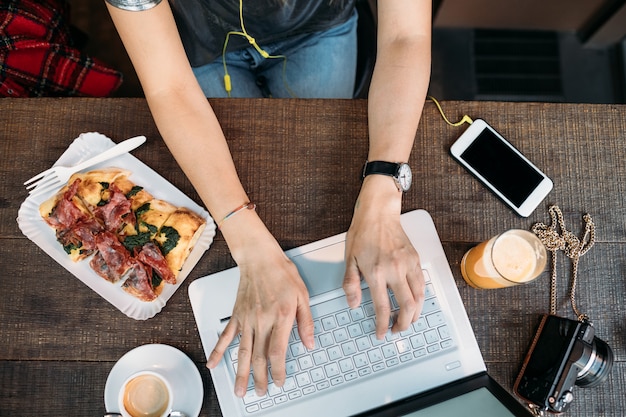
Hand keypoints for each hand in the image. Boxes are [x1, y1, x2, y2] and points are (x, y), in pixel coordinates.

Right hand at [206, 231, 313, 397]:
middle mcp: (261, 320)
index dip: (277, 371)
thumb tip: (309, 342)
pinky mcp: (236, 315)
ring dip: (240, 373)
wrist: (259, 257)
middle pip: (258, 357)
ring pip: (242, 351)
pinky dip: (218, 351)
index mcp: (280, 317)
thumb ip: (306, 321)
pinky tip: (213, 363)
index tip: (279, 381)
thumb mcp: (303, 295)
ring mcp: (246, 319)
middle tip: (260, 393)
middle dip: (259, 378)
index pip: (277, 352)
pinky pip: (226, 336)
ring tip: (239, 390)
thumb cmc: (281, 273)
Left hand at [343, 179, 424, 338]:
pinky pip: (422, 284)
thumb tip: (353, 304)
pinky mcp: (416, 259)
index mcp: (375, 272)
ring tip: (408, 320)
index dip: (382, 324)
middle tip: (397, 330)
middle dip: (403, 324)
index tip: (381, 332)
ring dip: (415, 314)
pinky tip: (415, 302)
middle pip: (406, 306)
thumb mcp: (349, 259)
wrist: (379, 213)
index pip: (382, 307)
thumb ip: (351, 284)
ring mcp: (408, 264)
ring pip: (419, 297)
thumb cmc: (363, 233)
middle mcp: (394, 270)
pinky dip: (421, 298)